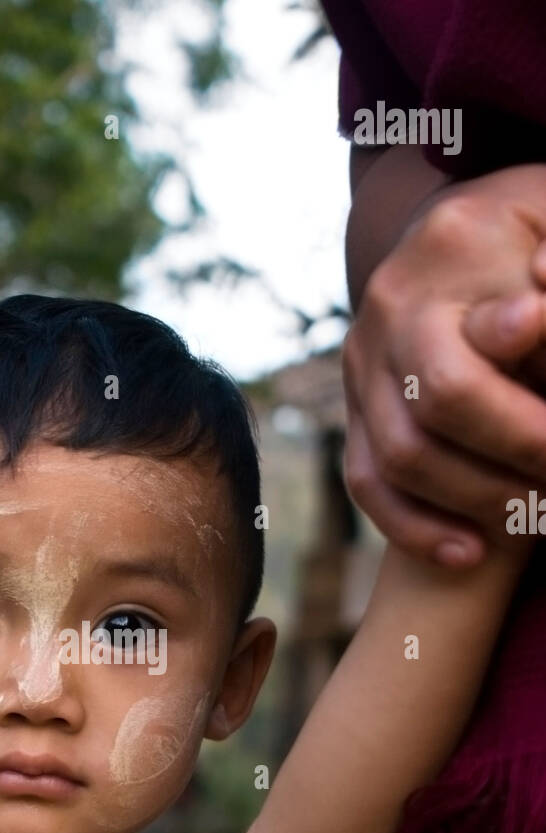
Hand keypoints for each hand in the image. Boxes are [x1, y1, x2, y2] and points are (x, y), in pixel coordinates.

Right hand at [342, 165, 545, 565]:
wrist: (466, 230)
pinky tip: (471, 553)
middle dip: (516, 455)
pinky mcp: (354, 403)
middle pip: (438, 408)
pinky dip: (417, 526)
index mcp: (452, 244)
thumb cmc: (538, 234)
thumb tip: (533, 315)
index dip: (525, 418)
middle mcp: (391, 303)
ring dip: (479, 499)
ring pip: (400, 458)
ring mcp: (362, 356)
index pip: (484, 336)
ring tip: (540, 514)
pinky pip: (367, 480)